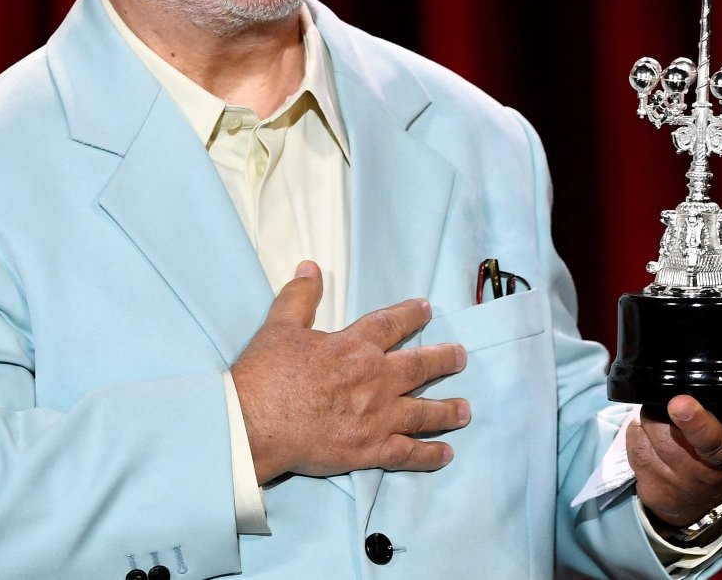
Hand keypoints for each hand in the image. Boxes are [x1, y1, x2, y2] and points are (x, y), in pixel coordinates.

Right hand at [230, 261, 470, 483]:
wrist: (255, 420)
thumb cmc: (266, 373)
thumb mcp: (280, 325)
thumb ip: (300, 296)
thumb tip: (310, 267)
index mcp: (354, 347)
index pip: (390, 324)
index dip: (410, 314)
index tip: (426, 309)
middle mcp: (374, 379)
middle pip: (418, 367)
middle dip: (443, 360)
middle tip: (461, 357)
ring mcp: (377, 417)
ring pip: (423, 412)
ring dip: (447, 410)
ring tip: (465, 409)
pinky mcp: (370, 449)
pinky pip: (408, 452)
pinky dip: (429, 455)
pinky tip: (446, 454)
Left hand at [628, 387, 721, 527]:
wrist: (689, 499)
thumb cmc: (709, 441)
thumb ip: (718, 395)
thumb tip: (686, 367)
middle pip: (710, 441)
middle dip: (695, 422)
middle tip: (680, 404)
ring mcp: (692, 479)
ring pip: (659, 431)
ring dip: (652, 418)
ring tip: (663, 420)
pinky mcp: (661, 488)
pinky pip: (637, 443)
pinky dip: (638, 433)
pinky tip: (651, 439)